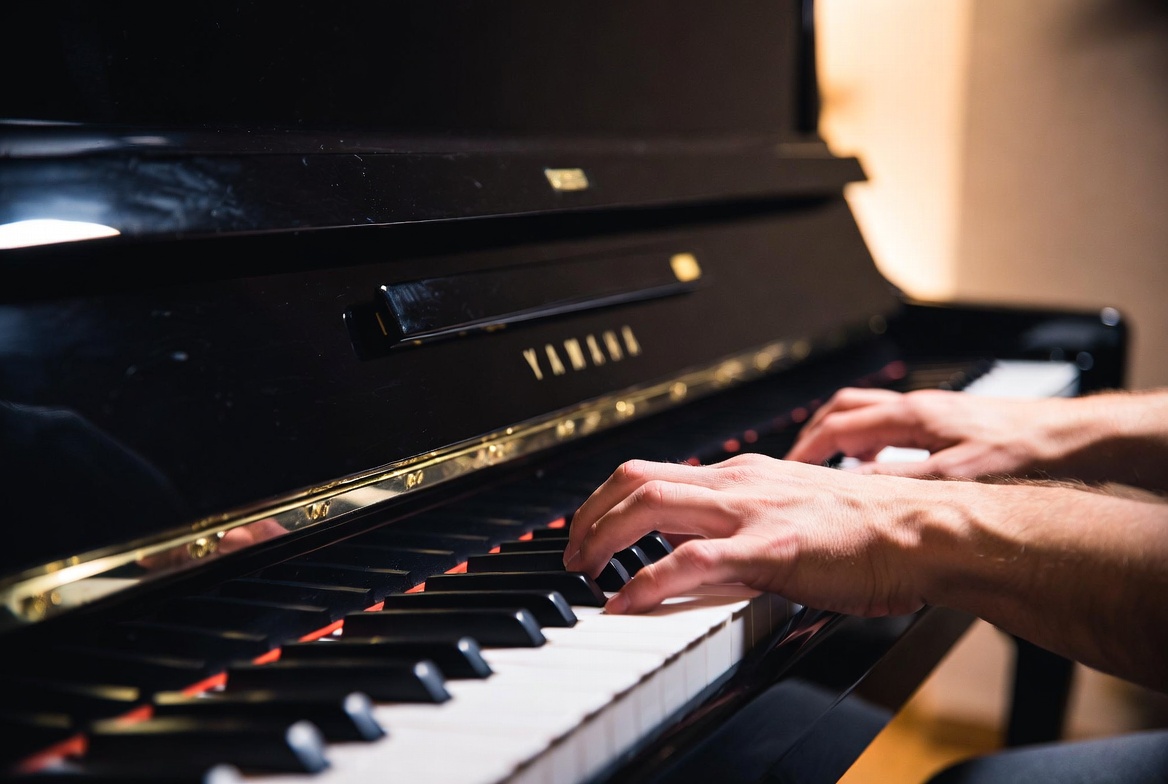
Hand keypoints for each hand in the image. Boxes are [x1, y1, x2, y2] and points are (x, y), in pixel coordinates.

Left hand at [563, 453, 938, 616]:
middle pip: (635, 480)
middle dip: (588, 516)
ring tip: (582, 573)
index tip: (587, 529)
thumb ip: (745, 530)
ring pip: (649, 505)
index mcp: (743, 476)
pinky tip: (623, 604)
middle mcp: (738, 483)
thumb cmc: (873, 530)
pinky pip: (689, 560)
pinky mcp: (770, 549)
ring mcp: (752, 511)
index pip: (653, 473)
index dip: (607, 500)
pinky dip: (645, 580)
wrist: (929, 531)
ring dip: (601, 539)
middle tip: (571, 554)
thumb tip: (700, 557)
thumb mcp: (794, 516)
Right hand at [784, 387, 1069, 478]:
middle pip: (842, 410)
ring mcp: (927, 412)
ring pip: (864, 412)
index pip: (837, 427)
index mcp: (910, 416)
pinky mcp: (941, 422)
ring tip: (823, 462)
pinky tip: (873, 465)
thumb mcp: (953, 475)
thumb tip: (853, 484)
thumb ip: (899, 479)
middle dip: (812, 435)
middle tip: (794, 464)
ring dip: (838, 434)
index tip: (787, 472)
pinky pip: (887, 424)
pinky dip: (866, 441)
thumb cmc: (1021, 451)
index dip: (805, 450)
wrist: (1068, 437)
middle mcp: (914, 407)